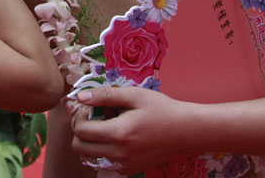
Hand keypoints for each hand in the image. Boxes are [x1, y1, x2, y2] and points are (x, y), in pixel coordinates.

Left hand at [71, 87, 193, 175]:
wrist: (186, 130)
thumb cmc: (161, 109)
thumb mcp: (134, 95)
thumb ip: (104, 95)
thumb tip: (80, 97)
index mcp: (118, 133)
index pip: (80, 131)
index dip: (78, 117)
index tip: (88, 108)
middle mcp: (119, 154)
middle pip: (79, 147)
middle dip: (79, 130)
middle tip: (91, 117)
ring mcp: (125, 165)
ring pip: (89, 157)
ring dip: (88, 142)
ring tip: (101, 127)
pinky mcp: (130, 170)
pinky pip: (105, 163)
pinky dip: (101, 151)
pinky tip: (114, 137)